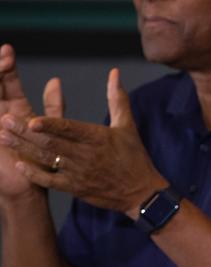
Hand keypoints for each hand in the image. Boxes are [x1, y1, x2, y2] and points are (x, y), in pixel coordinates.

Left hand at [1, 68, 165, 212]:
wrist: (141, 193)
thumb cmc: (134, 156)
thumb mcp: (127, 126)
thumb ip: (117, 98)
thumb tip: (115, 73)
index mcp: (98, 138)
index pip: (70, 129)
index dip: (51, 125)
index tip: (31, 120)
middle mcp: (86, 155)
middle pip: (51, 143)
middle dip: (25, 132)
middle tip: (4, 120)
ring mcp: (78, 173)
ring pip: (45, 158)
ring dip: (22, 147)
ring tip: (3, 136)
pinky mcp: (74, 187)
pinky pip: (49, 180)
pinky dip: (33, 173)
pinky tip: (18, 164)